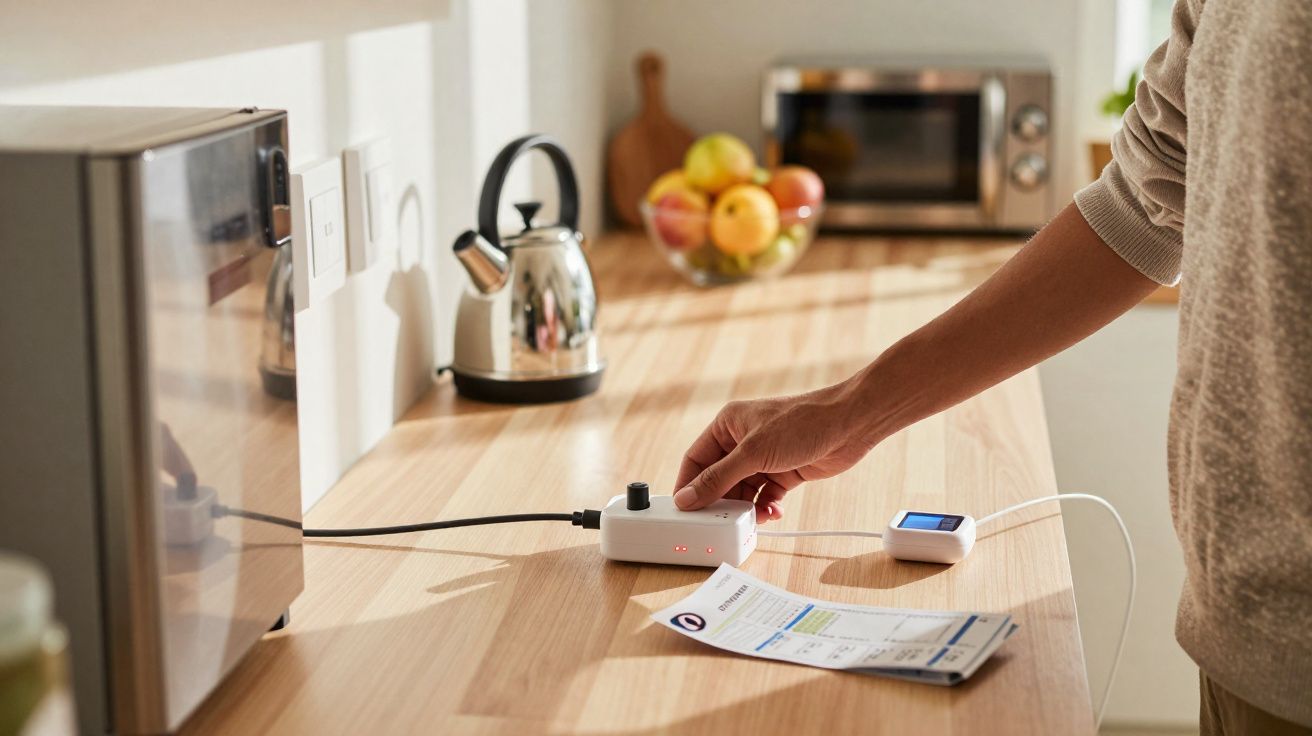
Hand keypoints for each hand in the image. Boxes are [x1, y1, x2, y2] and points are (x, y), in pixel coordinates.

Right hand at [672, 380, 876, 522]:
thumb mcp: (753, 452)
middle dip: (720, 501)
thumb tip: (687, 498)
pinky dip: (766, 507)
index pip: (696, 459)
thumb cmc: (801, 422)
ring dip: (745, 507)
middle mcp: (743, 440)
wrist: (850, 424)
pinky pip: (766, 495)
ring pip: (743, 490)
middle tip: (719, 522)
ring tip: (751, 519)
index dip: (688, 485)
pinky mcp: (785, 471)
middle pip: (719, 478)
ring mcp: (764, 457)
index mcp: (728, 424)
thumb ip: (718, 478)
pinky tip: (773, 512)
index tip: (684, 512)